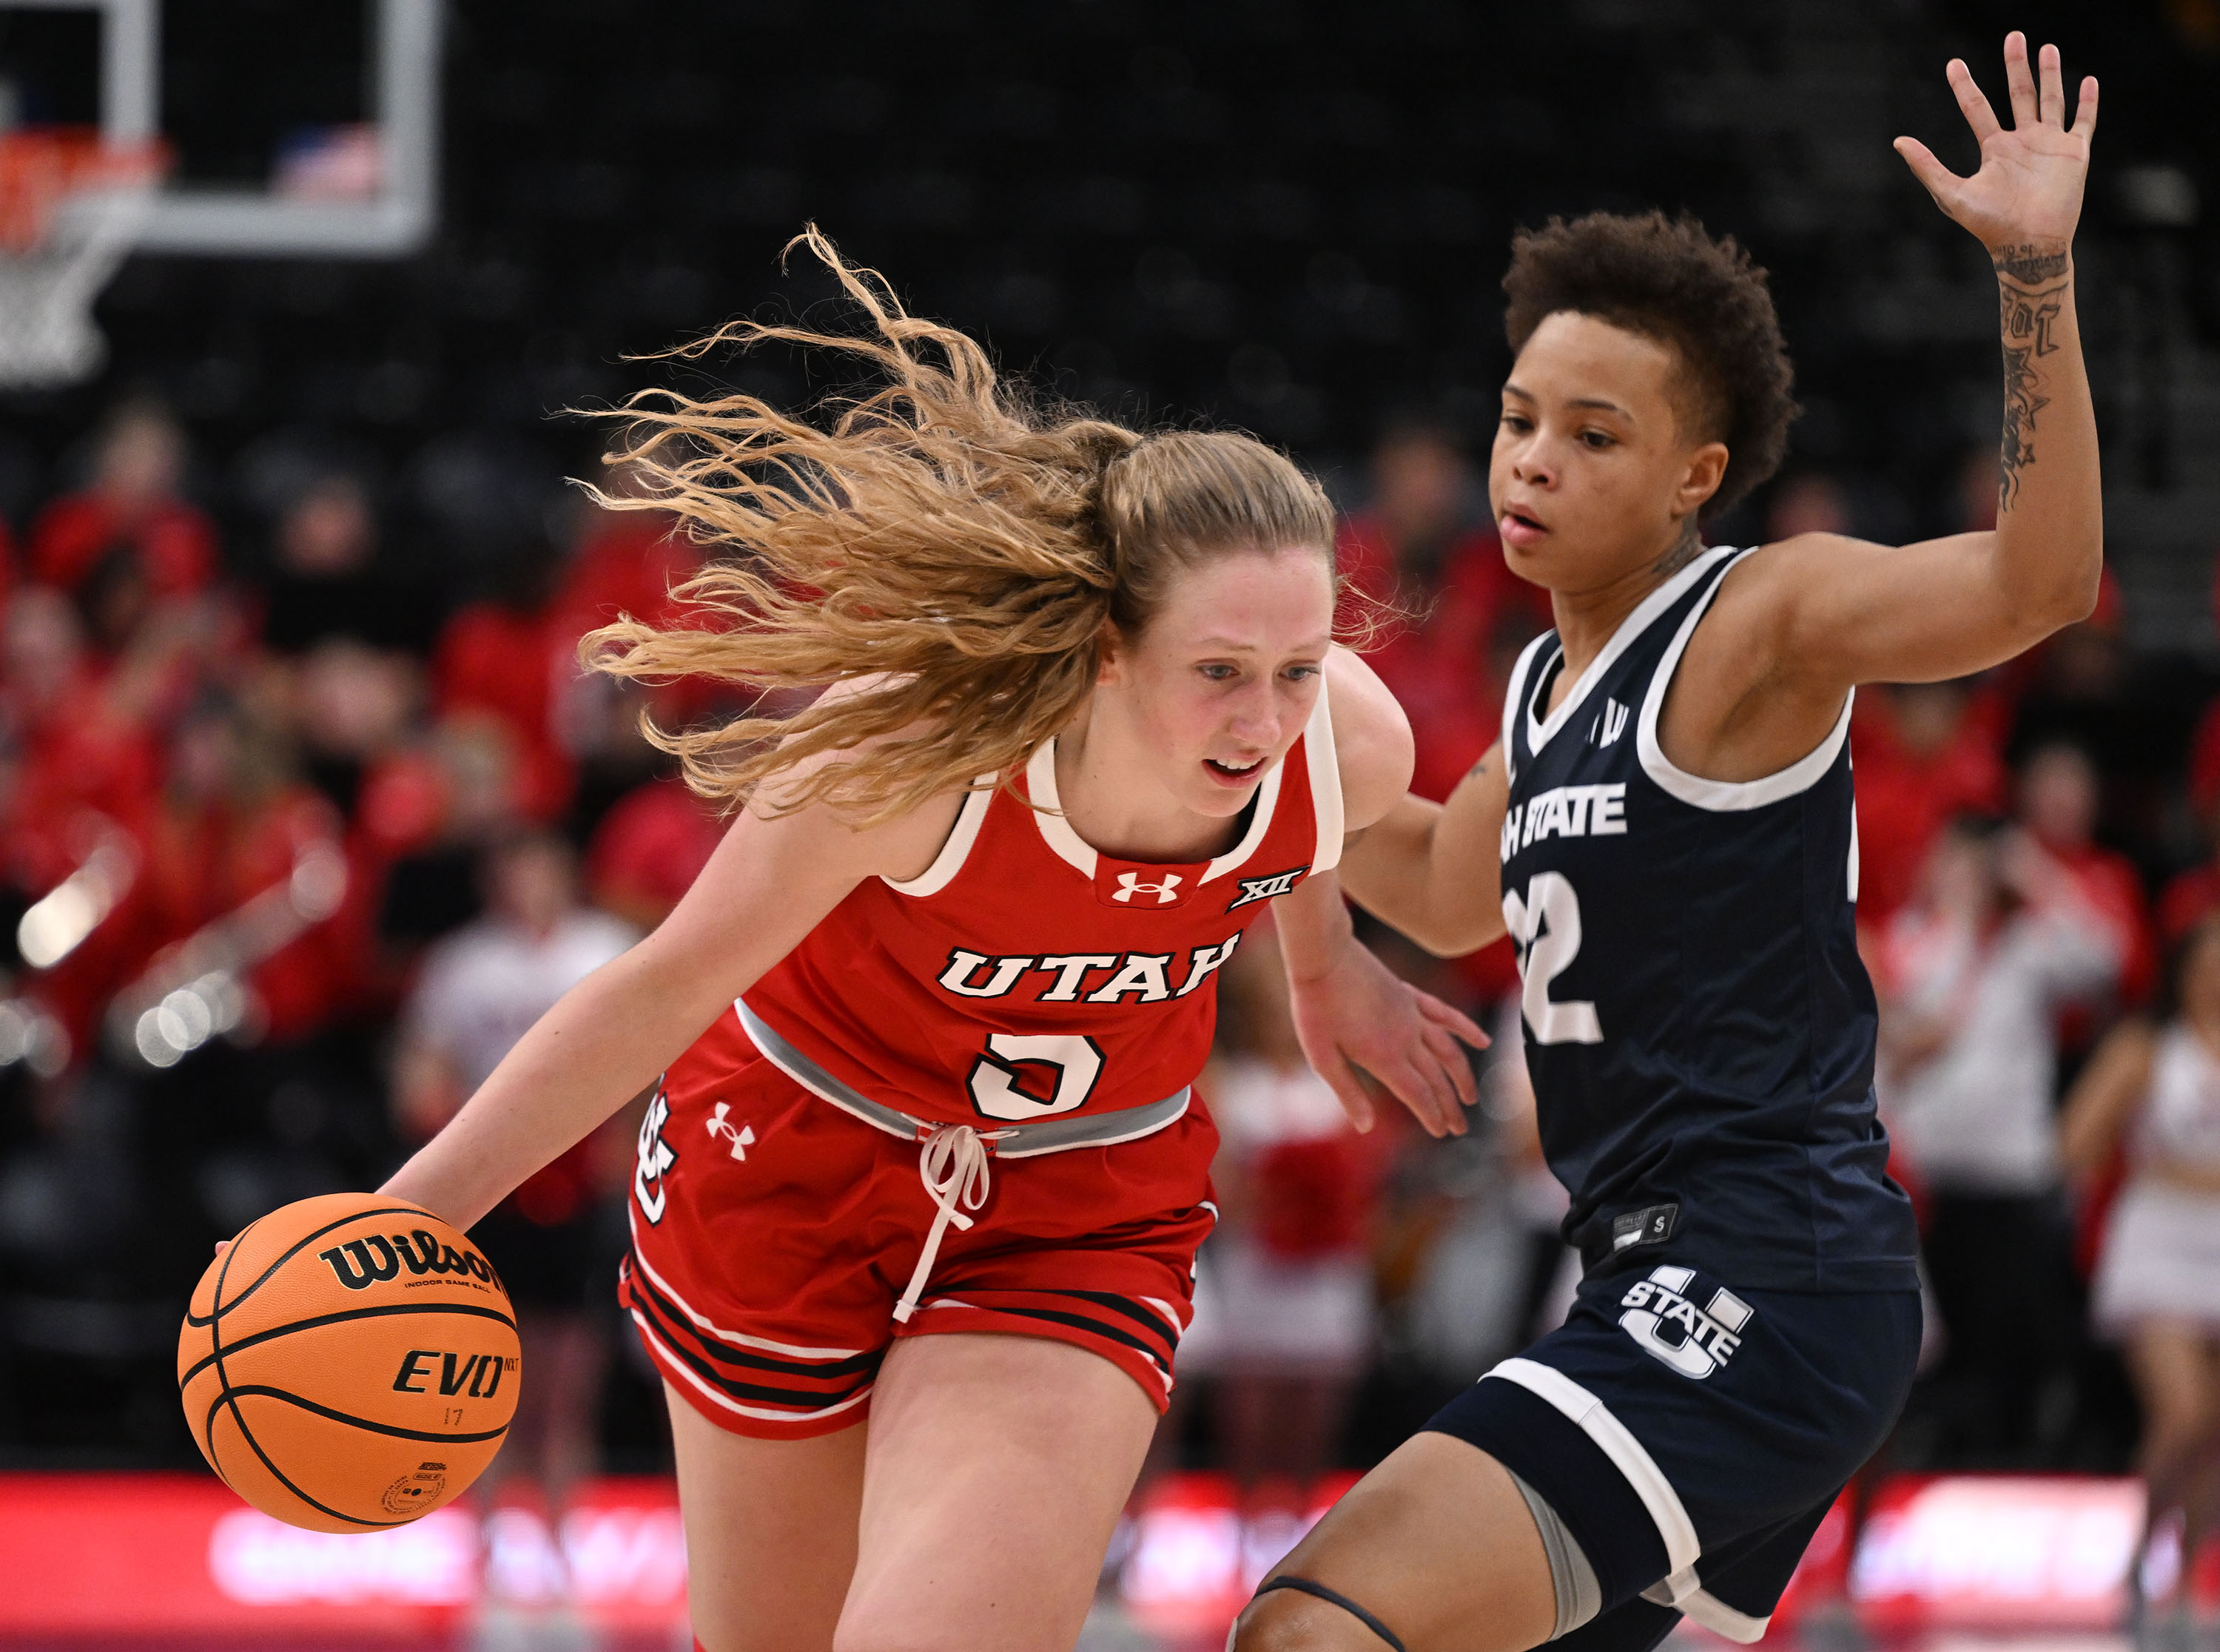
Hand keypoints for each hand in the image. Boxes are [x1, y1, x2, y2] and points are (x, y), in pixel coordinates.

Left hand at [1286, 939, 1486, 1137]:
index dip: (1432, 1116)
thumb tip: (1366, 1127)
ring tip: (1472, 1097)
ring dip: (1462, 1075)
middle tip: (1460, 1128)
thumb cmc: (1316, 1008)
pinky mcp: (1410, 995)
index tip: (1442, 1133)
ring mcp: (1412, 1014)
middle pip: (1436, 1078)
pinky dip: (1466, 1029)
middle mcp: (1406, 1038)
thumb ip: (1348, 1091)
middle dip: (1449, 1106)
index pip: (1418, 1094)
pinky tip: (1483, 1040)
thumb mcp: (1322, 1056)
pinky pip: (1445, 1014)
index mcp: (1384, 1057)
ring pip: (1448, 1050)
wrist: (1323, 956)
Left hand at [1894, 32, 2095, 261]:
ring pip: (2051, 100)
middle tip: (2014, 36)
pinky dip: (2087, 102)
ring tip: (2047, 47)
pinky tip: (2087, 81)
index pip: (1977, 107)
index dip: (1965, 85)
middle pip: (2019, 94)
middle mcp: (2022, 142)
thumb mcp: (1951, 193)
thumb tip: (1898, 141)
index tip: (1953, 64)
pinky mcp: (2075, 153)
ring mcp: (2049, 145)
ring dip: (2050, 74)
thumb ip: (1927, 167)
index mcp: (1994, 148)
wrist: (2028, 245)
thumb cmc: (1989, 225)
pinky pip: (2084, 122)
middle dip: (2016, 65)